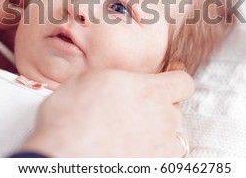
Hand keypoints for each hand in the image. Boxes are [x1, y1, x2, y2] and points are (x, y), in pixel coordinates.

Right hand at [21, 69, 193, 156]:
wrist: (62, 156)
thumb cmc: (70, 118)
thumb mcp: (89, 79)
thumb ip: (117, 77)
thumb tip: (118, 78)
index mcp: (151, 91)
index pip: (184, 83)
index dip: (175, 80)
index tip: (166, 81)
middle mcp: (163, 119)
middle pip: (175, 109)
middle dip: (159, 108)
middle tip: (134, 110)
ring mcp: (161, 148)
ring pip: (173, 137)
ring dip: (160, 133)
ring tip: (134, 134)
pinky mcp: (153, 168)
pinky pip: (163, 160)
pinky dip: (154, 155)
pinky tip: (134, 152)